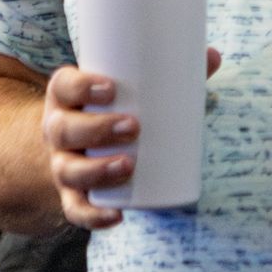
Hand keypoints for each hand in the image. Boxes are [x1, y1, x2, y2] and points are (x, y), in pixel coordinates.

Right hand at [41, 48, 220, 230]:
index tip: (110, 87)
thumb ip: (172, 72)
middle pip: (64, 129)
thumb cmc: (116, 106)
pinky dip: (93, 216)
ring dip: (95, 170)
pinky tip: (116, 216)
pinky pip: (75, 209)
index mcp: (67, 97)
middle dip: (96, 128)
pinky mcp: (71, 194)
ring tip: (128, 165)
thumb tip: (213, 55)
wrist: (82, 144)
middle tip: (133, 126)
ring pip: (68, 170)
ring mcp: (62, 163)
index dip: (81, 86)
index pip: (63, 87)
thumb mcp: (133, 88)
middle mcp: (58, 130)